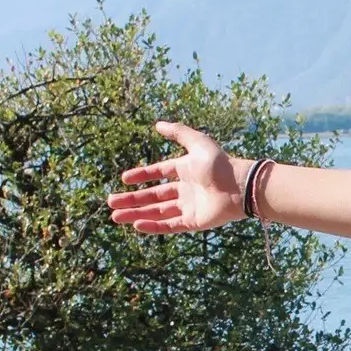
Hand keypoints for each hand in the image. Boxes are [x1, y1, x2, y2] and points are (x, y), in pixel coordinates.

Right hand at [106, 121, 244, 233]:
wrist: (240, 186)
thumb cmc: (221, 164)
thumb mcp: (197, 142)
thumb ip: (178, 132)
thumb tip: (157, 124)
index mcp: (186, 170)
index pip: (158, 173)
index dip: (141, 176)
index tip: (123, 179)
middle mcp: (186, 190)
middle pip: (153, 196)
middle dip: (132, 200)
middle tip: (110, 202)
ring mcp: (189, 207)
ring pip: (157, 212)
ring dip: (136, 214)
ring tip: (115, 216)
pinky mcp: (194, 222)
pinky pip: (169, 225)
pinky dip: (153, 226)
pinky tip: (136, 225)